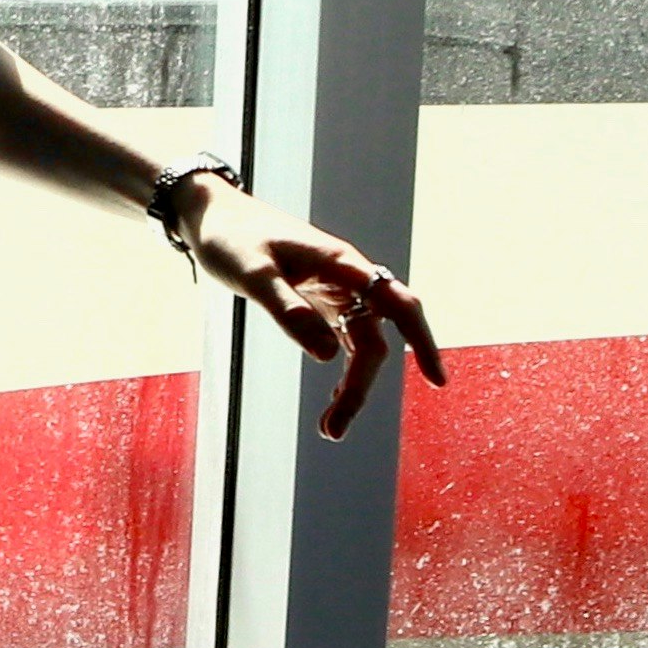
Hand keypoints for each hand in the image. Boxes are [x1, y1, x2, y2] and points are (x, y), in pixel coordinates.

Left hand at [176, 181, 447, 443]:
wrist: (212, 216)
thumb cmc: (231, 238)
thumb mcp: (253, 275)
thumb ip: (288, 312)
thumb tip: (327, 357)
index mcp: (342, 265)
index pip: (398, 304)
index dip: (421, 341)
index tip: (435, 380)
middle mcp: (348, 280)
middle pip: (375, 340)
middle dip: (361, 387)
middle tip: (331, 431)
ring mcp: (335, 293)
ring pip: (360, 346)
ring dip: (352, 387)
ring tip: (329, 428)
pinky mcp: (318, 303)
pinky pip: (343, 341)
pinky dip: (341, 372)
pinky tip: (333, 401)